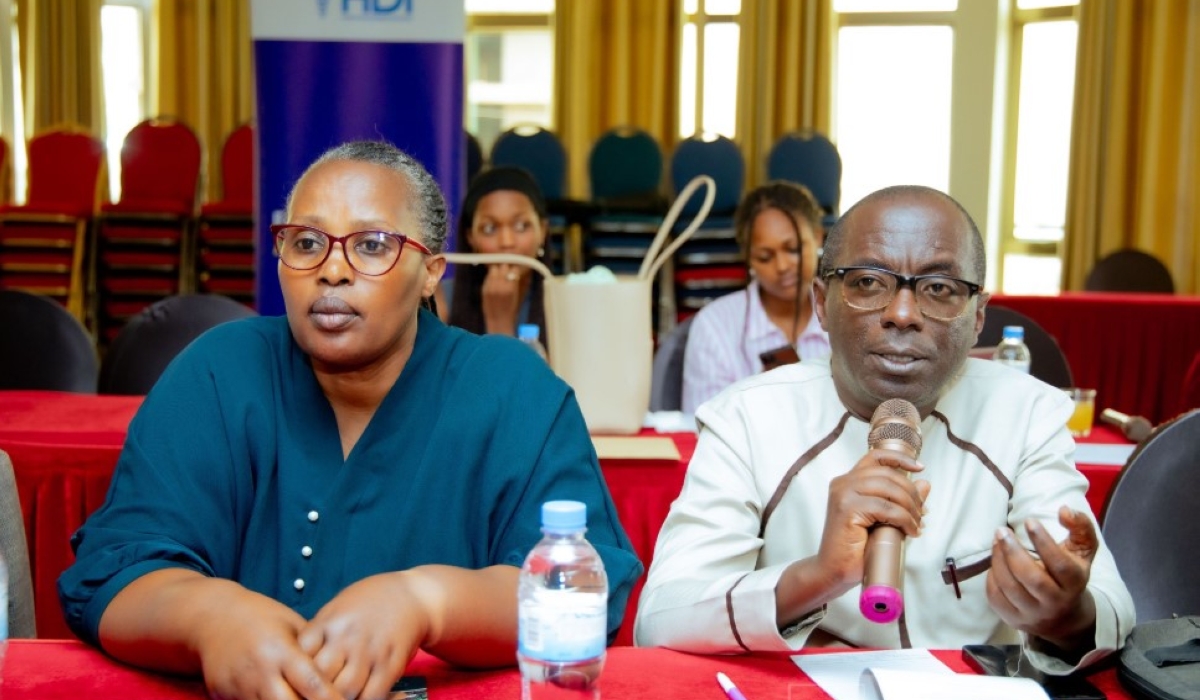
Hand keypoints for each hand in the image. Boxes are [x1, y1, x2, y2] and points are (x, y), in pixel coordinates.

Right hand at [192, 587, 341, 699]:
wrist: (212, 617)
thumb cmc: (261, 617)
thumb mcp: (291, 626)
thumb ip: (313, 650)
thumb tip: (343, 671)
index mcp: (281, 650)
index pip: (312, 684)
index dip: (332, 699)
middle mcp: (259, 671)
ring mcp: (238, 687)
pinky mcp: (222, 695)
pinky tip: (280, 698)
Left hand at [299, 573, 428, 699]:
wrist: (412, 595)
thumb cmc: (370, 602)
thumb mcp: (337, 609)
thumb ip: (317, 634)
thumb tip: (295, 661)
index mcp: (328, 622)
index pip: (300, 655)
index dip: (293, 673)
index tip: (293, 682)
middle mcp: (347, 637)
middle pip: (320, 677)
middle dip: (313, 692)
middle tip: (313, 695)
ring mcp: (371, 651)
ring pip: (345, 691)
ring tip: (334, 699)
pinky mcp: (392, 663)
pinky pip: (373, 694)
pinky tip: (358, 699)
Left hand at [480, 264, 523, 334]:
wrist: (499, 322)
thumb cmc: (511, 310)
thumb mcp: (516, 295)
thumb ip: (514, 282)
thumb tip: (514, 270)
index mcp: (510, 287)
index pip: (513, 269)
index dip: (515, 269)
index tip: (515, 270)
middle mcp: (500, 285)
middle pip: (503, 267)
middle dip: (506, 268)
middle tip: (507, 271)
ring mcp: (490, 287)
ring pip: (494, 269)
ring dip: (498, 271)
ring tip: (500, 275)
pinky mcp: (484, 289)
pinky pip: (487, 277)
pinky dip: (491, 277)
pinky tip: (494, 281)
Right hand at [817, 449, 929, 588]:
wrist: (833, 571)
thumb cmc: (855, 548)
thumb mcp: (883, 519)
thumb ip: (900, 500)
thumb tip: (924, 484)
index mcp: (848, 481)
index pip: (875, 457)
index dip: (900, 458)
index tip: (920, 467)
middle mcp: (843, 483)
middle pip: (888, 474)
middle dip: (911, 493)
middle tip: (922, 513)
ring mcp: (843, 494)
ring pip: (889, 489)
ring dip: (910, 507)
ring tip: (916, 525)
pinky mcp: (847, 509)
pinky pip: (886, 508)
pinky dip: (904, 519)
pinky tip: (910, 531)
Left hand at [987, 506, 1097, 653]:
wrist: (1064, 618)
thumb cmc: (1070, 574)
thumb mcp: (1082, 551)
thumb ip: (1080, 527)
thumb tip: (1064, 510)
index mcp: (1074, 584)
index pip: (1059, 565)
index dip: (1044, 542)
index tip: (1030, 521)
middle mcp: (1055, 602)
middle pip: (1031, 578)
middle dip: (1012, 552)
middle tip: (1001, 530)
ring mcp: (1033, 614)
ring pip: (1010, 587)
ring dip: (998, 560)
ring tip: (996, 541)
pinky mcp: (1013, 620)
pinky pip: (996, 597)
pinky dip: (992, 577)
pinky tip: (995, 562)